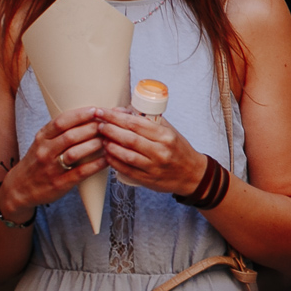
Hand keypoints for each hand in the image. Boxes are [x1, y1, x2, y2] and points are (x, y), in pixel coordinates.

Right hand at [0, 106, 107, 220]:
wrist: (20, 188)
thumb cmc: (38, 161)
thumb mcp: (43, 142)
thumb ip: (61, 131)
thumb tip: (89, 116)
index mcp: (42, 137)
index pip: (61, 122)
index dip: (80, 114)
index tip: (97, 109)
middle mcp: (45, 151)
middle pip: (71, 135)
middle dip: (93, 128)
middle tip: (110, 124)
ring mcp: (51, 168)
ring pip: (75, 153)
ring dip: (95, 144)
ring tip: (111, 140)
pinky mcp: (59, 183)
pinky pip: (80, 172)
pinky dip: (96, 165)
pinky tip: (108, 159)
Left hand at [94, 107, 208, 196]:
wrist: (192, 174)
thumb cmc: (179, 150)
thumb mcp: (170, 131)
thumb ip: (149, 121)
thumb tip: (122, 111)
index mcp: (166, 135)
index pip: (135, 123)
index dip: (115, 117)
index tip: (102, 111)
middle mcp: (160, 150)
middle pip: (129, 138)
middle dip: (109, 129)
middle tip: (98, 124)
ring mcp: (154, 166)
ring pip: (126, 154)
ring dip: (110, 146)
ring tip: (101, 139)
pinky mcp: (148, 179)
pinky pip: (126, 169)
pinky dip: (114, 161)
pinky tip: (107, 154)